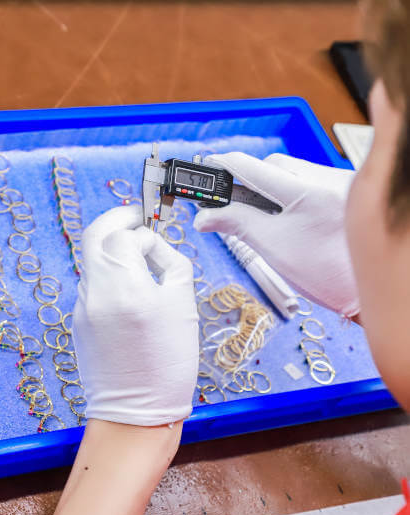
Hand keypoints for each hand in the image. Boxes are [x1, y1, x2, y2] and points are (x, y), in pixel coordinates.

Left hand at [73, 205, 198, 425]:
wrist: (136, 412)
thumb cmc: (168, 362)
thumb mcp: (183, 305)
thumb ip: (169, 262)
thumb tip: (151, 244)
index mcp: (125, 286)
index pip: (123, 234)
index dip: (142, 228)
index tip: (155, 230)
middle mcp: (96, 292)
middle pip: (94, 235)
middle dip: (115, 221)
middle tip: (136, 218)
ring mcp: (81, 306)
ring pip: (93, 261)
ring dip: (113, 252)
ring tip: (140, 263)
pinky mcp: (77, 320)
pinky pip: (92, 286)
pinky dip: (109, 278)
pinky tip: (130, 295)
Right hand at [192, 152, 358, 316]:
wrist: (369, 291)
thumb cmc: (327, 275)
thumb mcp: (273, 249)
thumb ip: (236, 224)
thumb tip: (205, 216)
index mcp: (307, 193)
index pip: (253, 167)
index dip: (224, 166)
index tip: (207, 167)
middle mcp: (329, 179)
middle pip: (274, 164)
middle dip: (251, 179)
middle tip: (232, 201)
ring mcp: (342, 182)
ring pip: (294, 169)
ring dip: (274, 185)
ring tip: (266, 214)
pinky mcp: (349, 189)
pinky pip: (312, 179)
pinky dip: (294, 191)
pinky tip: (292, 214)